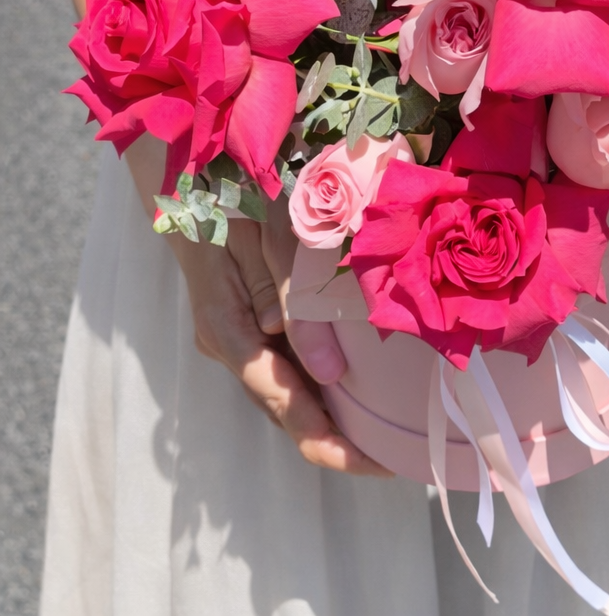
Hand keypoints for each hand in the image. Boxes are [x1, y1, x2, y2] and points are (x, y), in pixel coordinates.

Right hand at [173, 215, 390, 474]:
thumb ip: (293, 299)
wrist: (189, 171)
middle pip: (283, 406)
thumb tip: (326, 373)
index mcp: (225, 326)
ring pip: (284, 389)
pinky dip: (319, 382)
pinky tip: (356, 387)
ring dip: (330, 414)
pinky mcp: (246, 322)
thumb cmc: (234, 191)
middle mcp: (226, 341)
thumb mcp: (268, 234)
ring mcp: (234, 334)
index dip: (325, 439)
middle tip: (394, 456)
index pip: (279, 400)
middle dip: (335, 438)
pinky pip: (284, 363)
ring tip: (385, 435)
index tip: (370, 462)